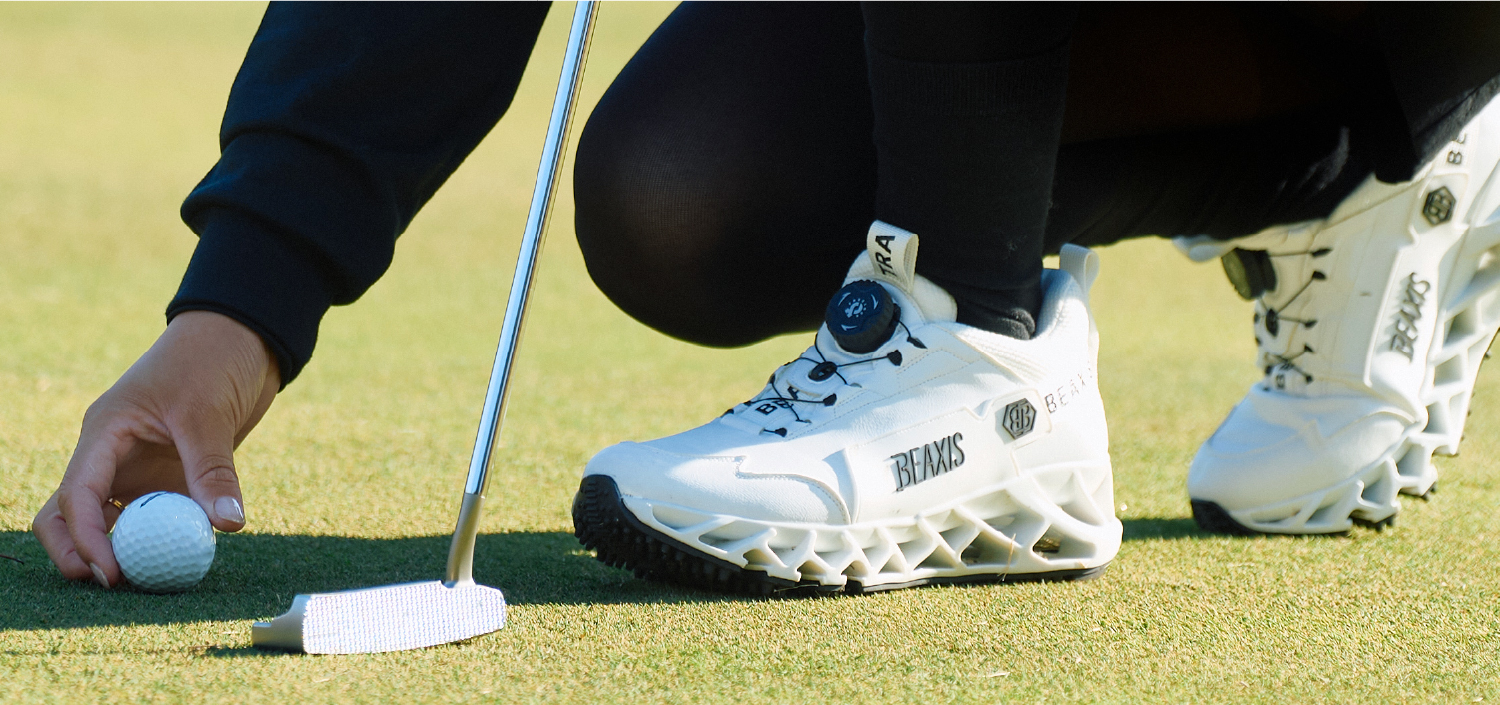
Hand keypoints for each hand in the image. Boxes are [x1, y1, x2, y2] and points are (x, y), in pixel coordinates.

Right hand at [32, 311, 279, 586]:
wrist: (243, 337)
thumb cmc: (212, 358)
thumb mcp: (209, 413)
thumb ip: (214, 470)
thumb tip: (228, 525)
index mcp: (105, 431)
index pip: (77, 493)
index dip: (86, 537)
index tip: (110, 572)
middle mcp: (112, 453)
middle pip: (70, 512)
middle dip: (79, 551)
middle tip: (111, 584)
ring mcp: (137, 466)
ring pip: (110, 518)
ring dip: (119, 548)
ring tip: (144, 579)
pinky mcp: (168, 475)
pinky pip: (154, 515)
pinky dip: (159, 537)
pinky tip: (179, 557)